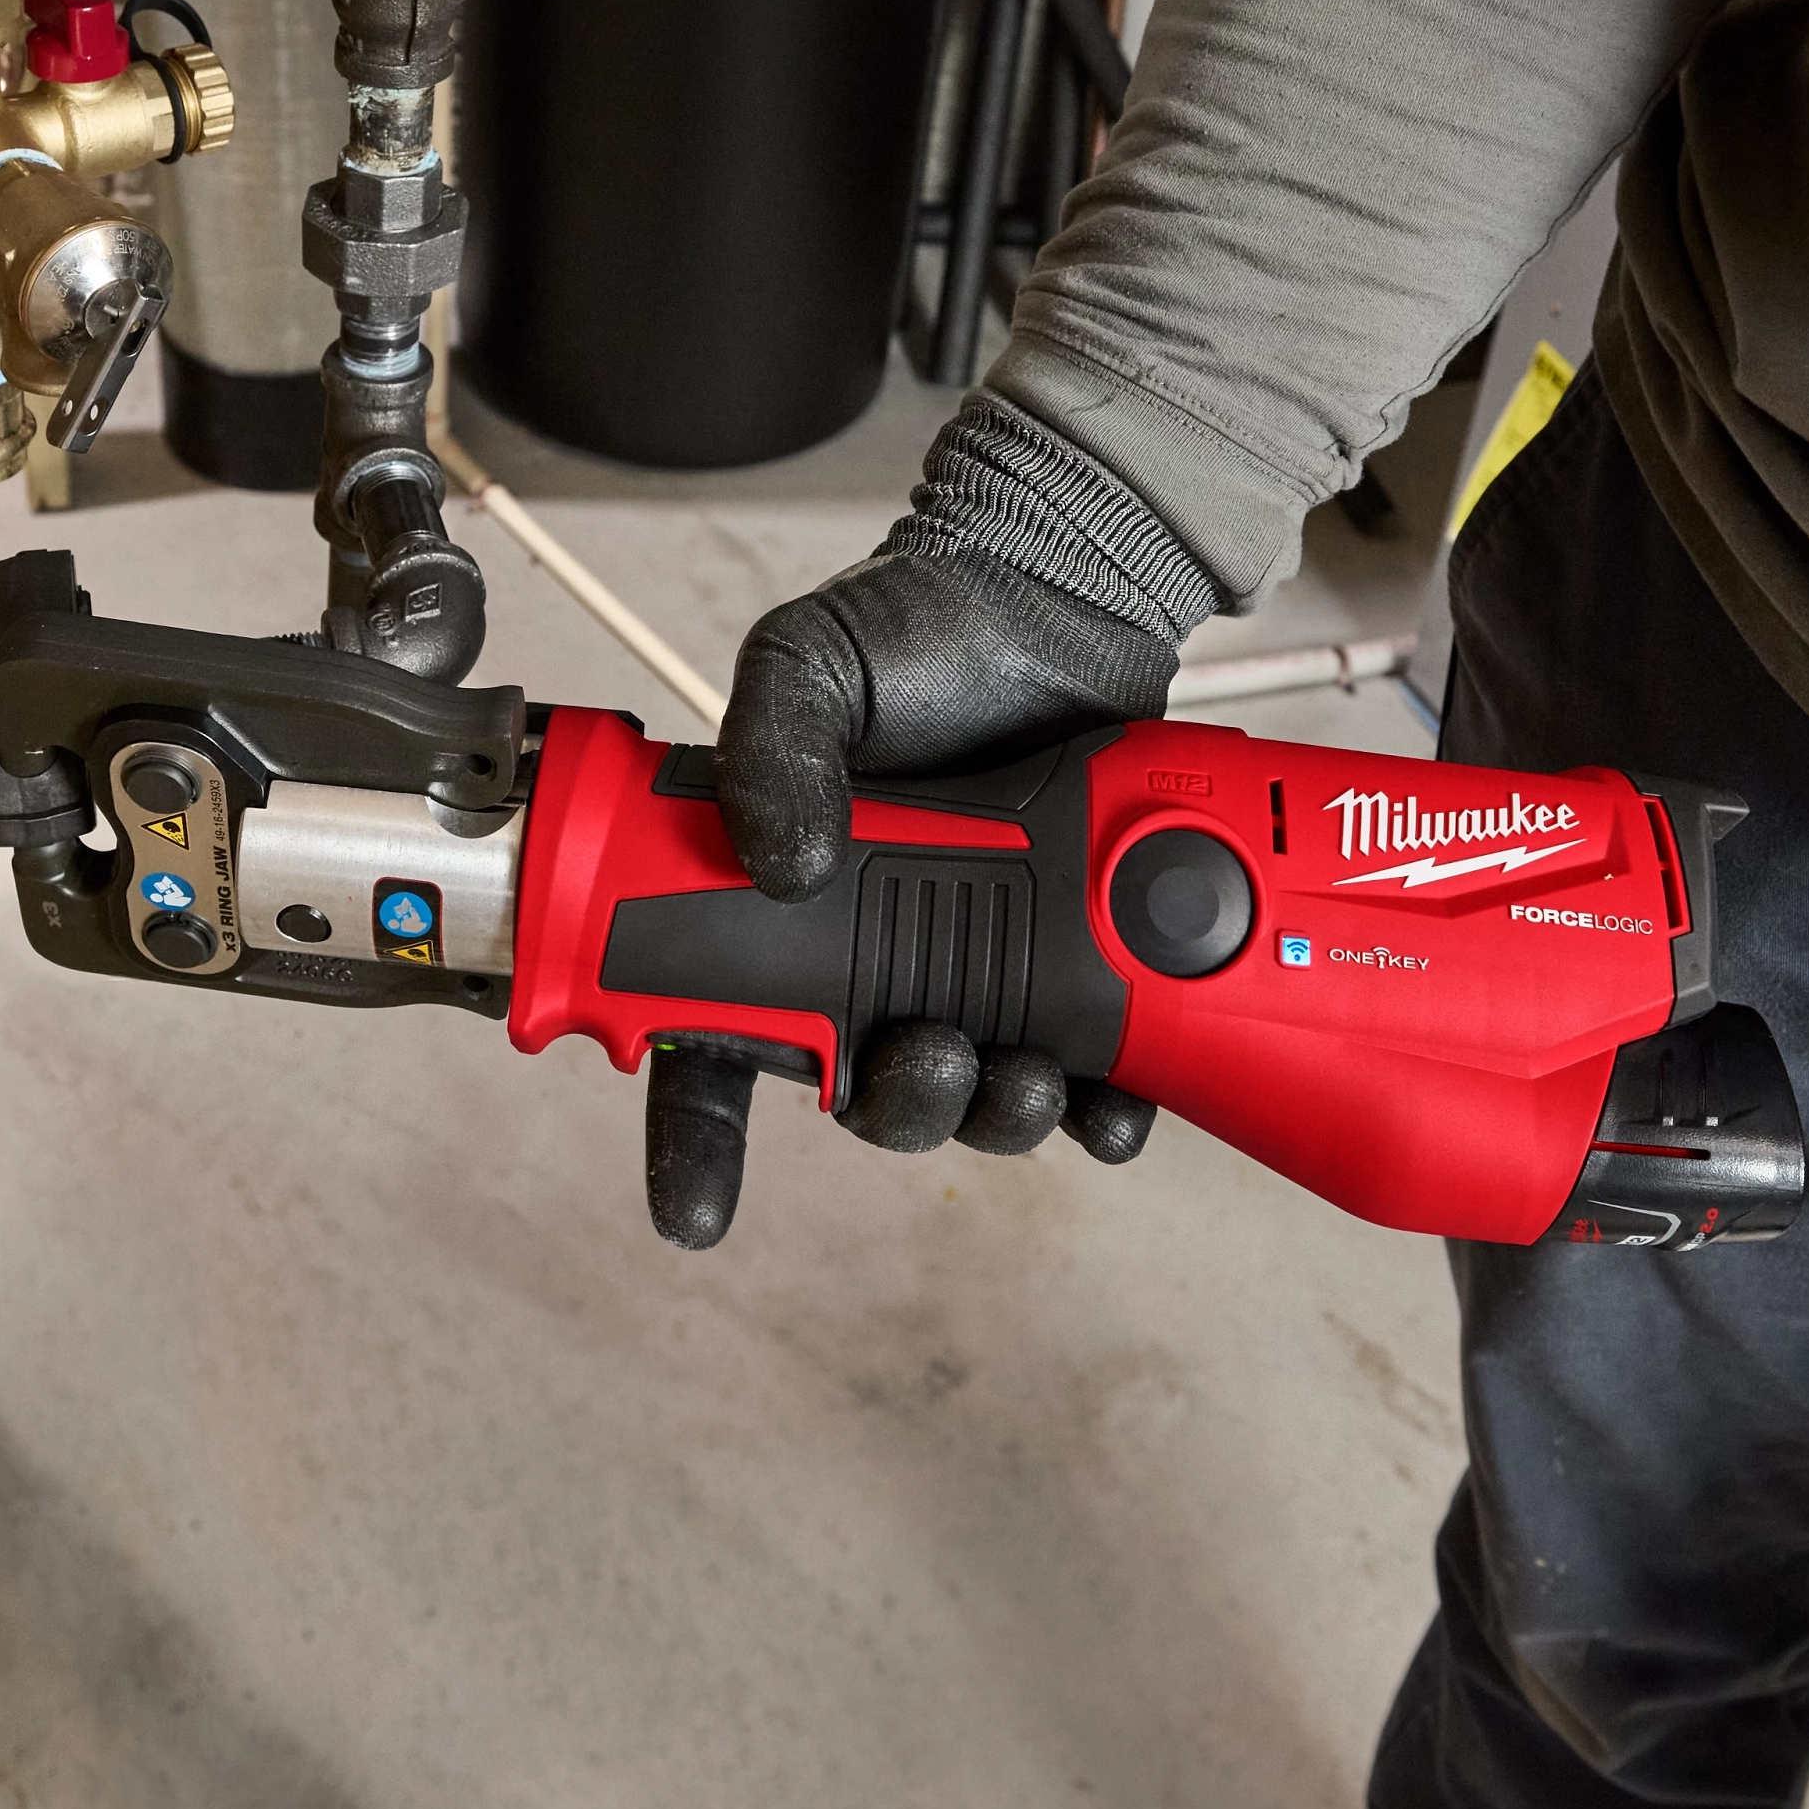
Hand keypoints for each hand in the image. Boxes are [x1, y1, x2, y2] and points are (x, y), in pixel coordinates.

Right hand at [643, 547, 1173, 1245]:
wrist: (1065, 593)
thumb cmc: (918, 628)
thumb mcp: (809, 662)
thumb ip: (771, 747)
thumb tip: (779, 862)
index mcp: (781, 914)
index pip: (707, 1048)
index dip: (694, 1147)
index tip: (693, 1215)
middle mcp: (876, 960)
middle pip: (862, 1094)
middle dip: (896, 1110)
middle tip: (928, 1060)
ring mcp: (981, 968)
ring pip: (975, 1098)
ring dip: (995, 1115)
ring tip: (1027, 1076)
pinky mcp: (1076, 964)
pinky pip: (1089, 1076)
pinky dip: (1103, 1110)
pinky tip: (1115, 1104)